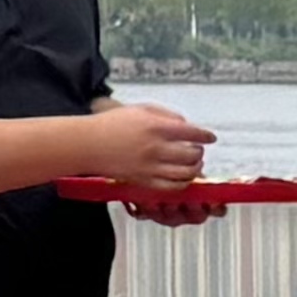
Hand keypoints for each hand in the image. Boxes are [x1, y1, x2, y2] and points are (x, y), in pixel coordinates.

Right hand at [75, 101, 213, 195]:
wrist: (86, 144)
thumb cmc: (110, 124)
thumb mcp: (140, 110)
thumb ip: (166, 115)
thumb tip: (185, 124)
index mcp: (157, 127)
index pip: (193, 133)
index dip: (206, 136)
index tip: (210, 137)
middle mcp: (157, 148)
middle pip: (193, 154)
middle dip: (199, 152)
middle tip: (196, 150)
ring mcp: (151, 166)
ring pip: (187, 172)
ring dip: (194, 168)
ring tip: (192, 164)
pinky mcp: (144, 180)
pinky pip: (173, 186)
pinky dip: (182, 182)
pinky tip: (181, 177)